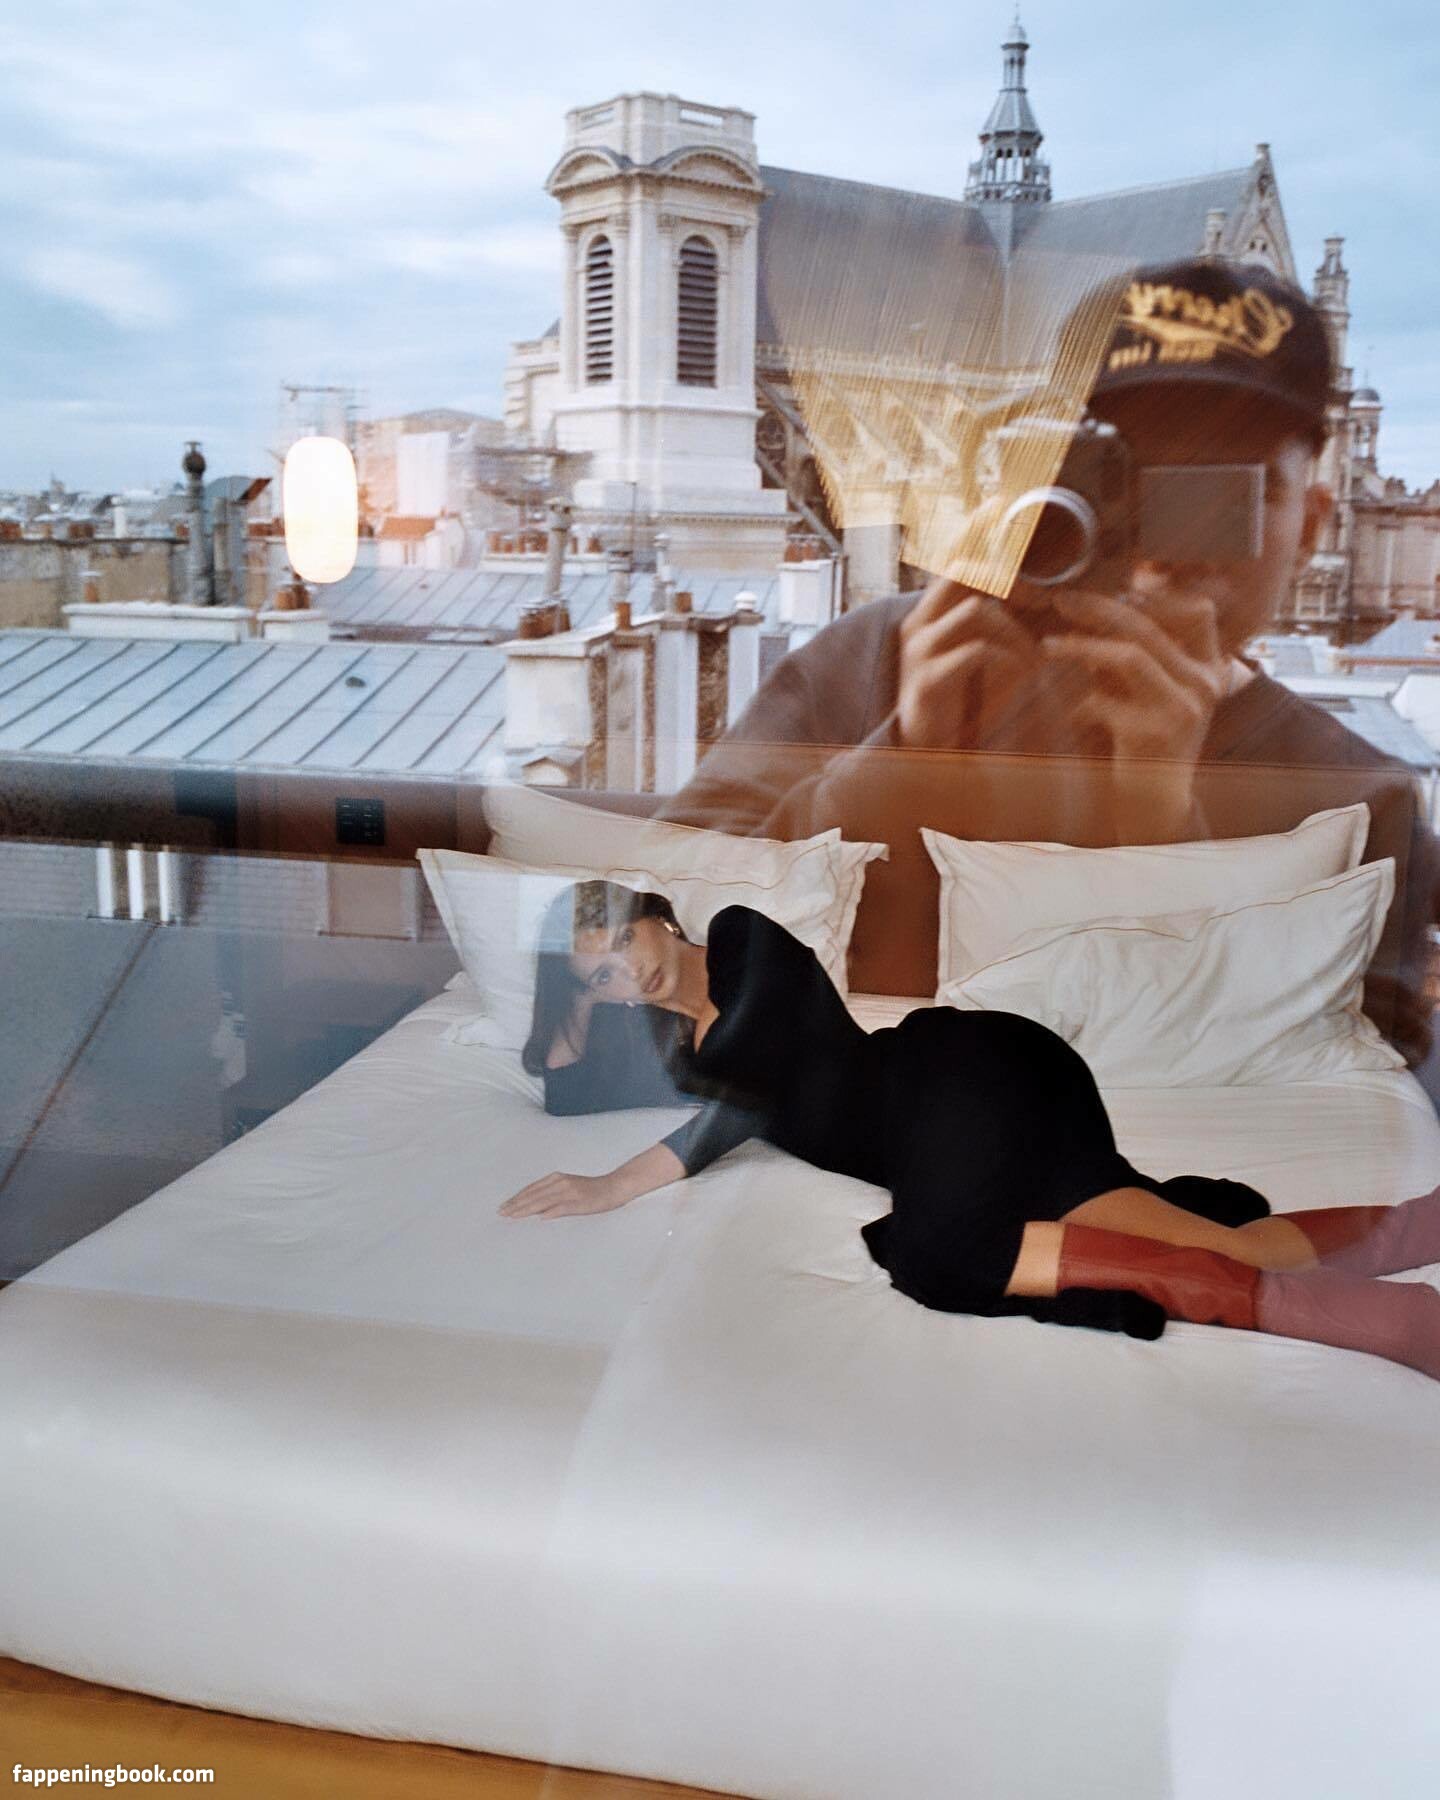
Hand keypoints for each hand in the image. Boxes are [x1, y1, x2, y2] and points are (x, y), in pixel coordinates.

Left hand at [498, 1170, 628, 1219]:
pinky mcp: (579, 1202)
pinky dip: (550, 1212)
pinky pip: (562, 1208)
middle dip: (516, 1205)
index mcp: (556, 1178)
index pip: (531, 1189)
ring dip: (526, 1209)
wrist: (614, 1187)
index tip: (504, 1207)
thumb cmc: (591, 1190)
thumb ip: (552, 1195)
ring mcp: (570, 1192)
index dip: (516, 1198)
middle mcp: (560, 1182)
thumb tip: (536, 1210)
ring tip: (513, 1216)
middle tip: (501, 1213)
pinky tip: (540, 1218)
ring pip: (543, 1201)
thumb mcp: (569, 1187)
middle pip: (533, 1195)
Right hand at [895, 576, 1043, 749]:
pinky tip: (1021, 676)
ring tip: (1034, 657)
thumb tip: (1038, 597)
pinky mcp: (926, 681)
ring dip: (1015, 629)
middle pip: (963, 573)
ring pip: (976, 610)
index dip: (1002, 571)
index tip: (1037, 597)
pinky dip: (1008, 659)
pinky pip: (977, 651)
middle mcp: (916, 627)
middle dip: (1008, 583)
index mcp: (925, 617)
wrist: (927, 754)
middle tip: (1040, 605)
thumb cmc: (959, 705)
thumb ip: (993, 627)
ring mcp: (917, 653)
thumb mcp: (976, 657)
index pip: (961, 567)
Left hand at [1036, 574, 1229, 835]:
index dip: (1158, 594)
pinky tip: (1071, 713)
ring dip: (1082, 646)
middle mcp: (1205, 685)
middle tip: (1062, 600)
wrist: (1157, 806)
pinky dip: (1080, 702)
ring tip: (1047, 645)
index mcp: (1209, 670)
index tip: (1118, 587)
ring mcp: (1185, 710)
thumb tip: (1091, 609)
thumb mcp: (1146, 694)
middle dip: (1100, 608)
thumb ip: (1131, 656)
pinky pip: (1105, 701)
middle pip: (1150, 626)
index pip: (1198, 611)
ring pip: (1131, 655)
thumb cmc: (1145, 745)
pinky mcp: (1156, 736)